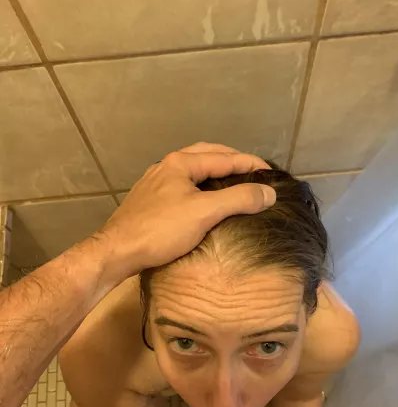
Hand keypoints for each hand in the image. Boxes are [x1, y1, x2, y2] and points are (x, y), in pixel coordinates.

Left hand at [98, 142, 274, 281]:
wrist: (117, 251)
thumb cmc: (161, 229)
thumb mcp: (204, 212)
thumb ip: (239, 199)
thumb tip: (269, 192)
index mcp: (181, 163)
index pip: (224, 157)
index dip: (250, 164)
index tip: (272, 174)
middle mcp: (167, 166)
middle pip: (206, 155)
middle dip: (231, 160)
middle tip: (253, 171)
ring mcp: (155, 183)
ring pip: (192, 170)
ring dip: (215, 172)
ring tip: (233, 182)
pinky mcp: (149, 200)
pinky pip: (182, 185)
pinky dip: (200, 186)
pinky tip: (204, 199)